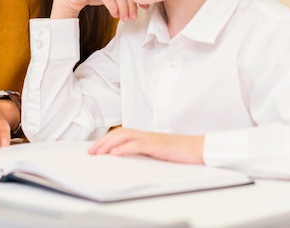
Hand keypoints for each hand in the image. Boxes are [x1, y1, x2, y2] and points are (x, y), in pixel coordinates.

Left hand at [88, 128, 205, 163]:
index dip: (107, 140)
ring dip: (109, 144)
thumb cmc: (180, 151)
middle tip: (91, 151)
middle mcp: (146, 134)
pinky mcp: (157, 145)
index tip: (96, 148)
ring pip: (125, 136)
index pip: (121, 134)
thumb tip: (129, 157)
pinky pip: (138, 145)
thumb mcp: (158, 152)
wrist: (197, 148)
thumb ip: (144, 152)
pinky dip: (125, 148)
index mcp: (145, 136)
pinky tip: (116, 154)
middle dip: (103, 141)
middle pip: (119, 133)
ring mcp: (151, 138)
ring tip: (99, 152)